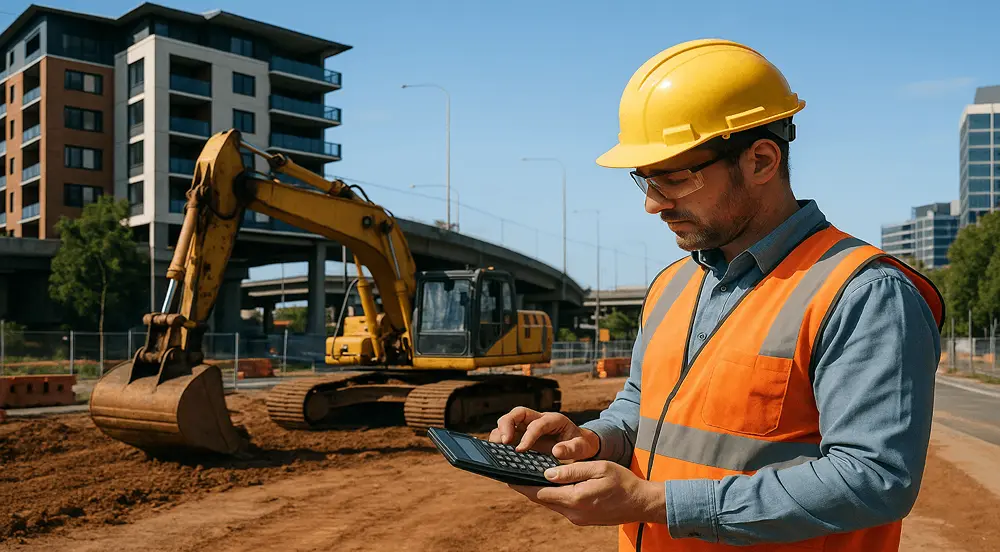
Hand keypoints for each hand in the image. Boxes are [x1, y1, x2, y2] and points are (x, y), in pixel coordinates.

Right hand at [489, 407, 599, 460]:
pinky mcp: (522, 434)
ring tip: (496, 447)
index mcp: (554, 420)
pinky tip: (497, 451)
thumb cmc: (580, 444)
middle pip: (517, 413)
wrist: (580, 443)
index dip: (528, 435)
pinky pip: (507, 433)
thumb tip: (556, 451)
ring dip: (500, 432)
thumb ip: (572, 449)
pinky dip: (500, 440)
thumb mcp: (582, 447)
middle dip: (507, 425)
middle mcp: (538, 419)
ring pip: (509, 421)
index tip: (521, 450)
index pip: (537, 423)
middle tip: (503, 442)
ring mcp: (529, 426)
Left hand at [510, 461, 665, 525]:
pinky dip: (551, 495)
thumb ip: (572, 470)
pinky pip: (561, 506)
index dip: (521, 484)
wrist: (641, 503)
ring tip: (525, 477)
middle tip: (510, 474)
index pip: (539, 492)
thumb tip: (547, 473)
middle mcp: (573, 512)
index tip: (507, 475)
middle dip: (526, 487)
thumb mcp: (598, 468)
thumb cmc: (623, 481)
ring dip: (538, 491)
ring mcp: (577, 518)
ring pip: (550, 503)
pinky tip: (548, 485)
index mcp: (575, 498)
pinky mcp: (582, 519)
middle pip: (541, 499)